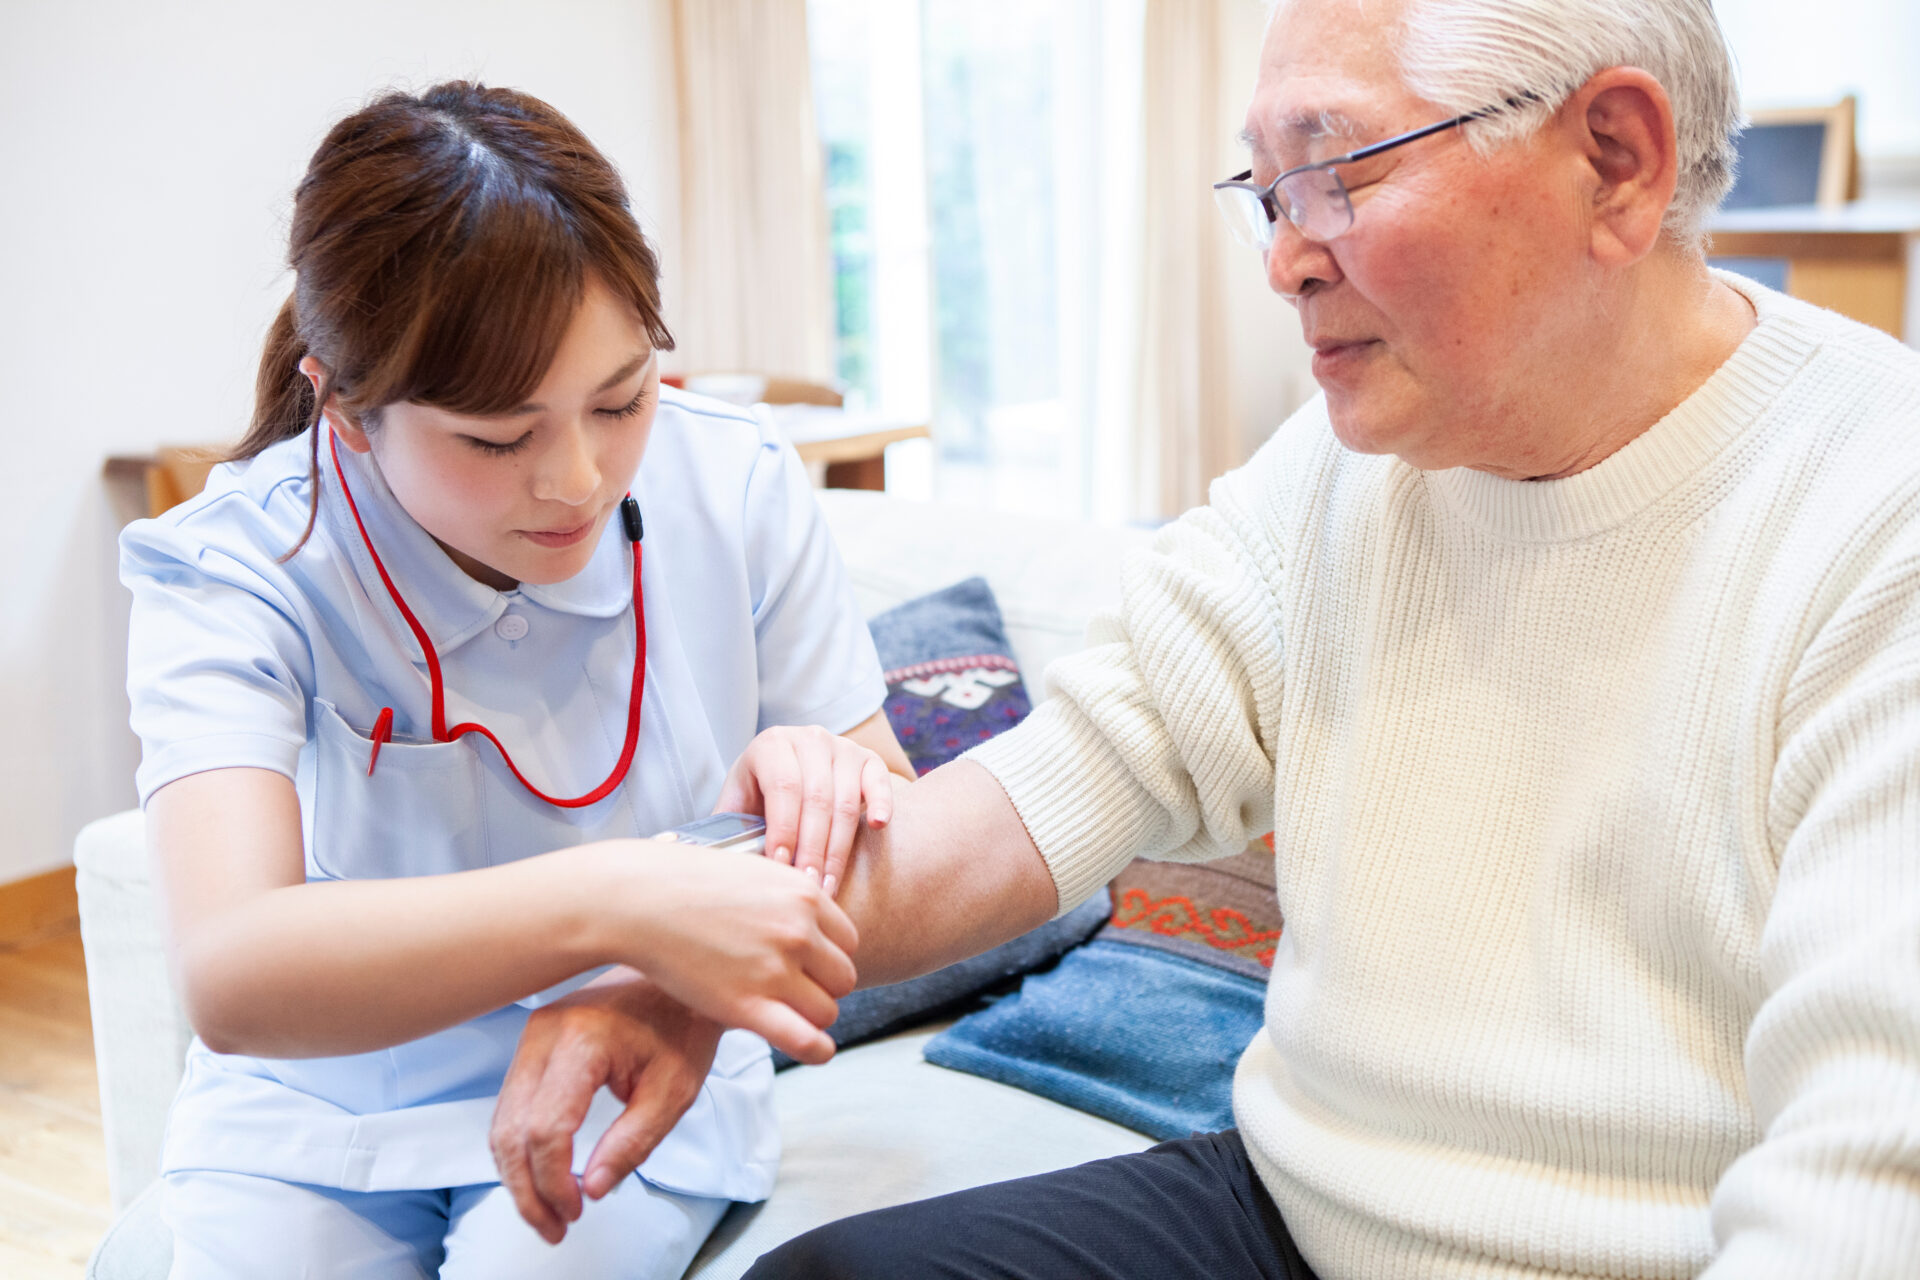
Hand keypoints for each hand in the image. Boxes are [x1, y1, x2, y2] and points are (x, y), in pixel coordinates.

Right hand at [491, 970, 720, 1242]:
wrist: (677, 975)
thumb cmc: (682, 1025)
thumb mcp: (674, 1090)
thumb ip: (633, 1142)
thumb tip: (594, 1189)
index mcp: (583, 1041)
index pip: (546, 1128)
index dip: (553, 1181)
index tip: (576, 1210)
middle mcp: (545, 1033)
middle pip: (510, 1130)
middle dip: (526, 1189)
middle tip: (554, 1227)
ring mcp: (533, 1034)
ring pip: (503, 1120)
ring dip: (518, 1173)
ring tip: (549, 1210)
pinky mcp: (534, 1041)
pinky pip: (511, 1104)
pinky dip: (521, 1146)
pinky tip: (543, 1174)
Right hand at [613, 843, 857, 1064]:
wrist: (636, 899)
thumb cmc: (684, 881)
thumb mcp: (753, 871)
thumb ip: (788, 896)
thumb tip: (812, 916)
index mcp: (803, 894)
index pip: (848, 941)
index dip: (827, 957)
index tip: (805, 966)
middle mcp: (797, 931)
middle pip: (843, 977)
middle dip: (821, 987)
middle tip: (790, 990)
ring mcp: (774, 969)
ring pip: (827, 1010)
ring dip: (810, 1016)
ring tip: (782, 1011)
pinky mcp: (746, 1005)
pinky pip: (806, 1039)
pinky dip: (817, 1050)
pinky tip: (815, 1050)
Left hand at [716, 724, 894, 894]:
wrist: (789, 769)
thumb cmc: (758, 797)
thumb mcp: (738, 804)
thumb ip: (727, 828)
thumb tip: (709, 865)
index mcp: (771, 744)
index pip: (783, 787)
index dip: (784, 829)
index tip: (781, 867)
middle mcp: (809, 739)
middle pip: (817, 799)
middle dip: (811, 849)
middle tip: (807, 888)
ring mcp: (843, 748)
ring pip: (846, 801)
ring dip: (838, 848)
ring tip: (828, 885)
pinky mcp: (869, 760)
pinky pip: (880, 782)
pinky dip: (881, 803)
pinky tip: (878, 827)